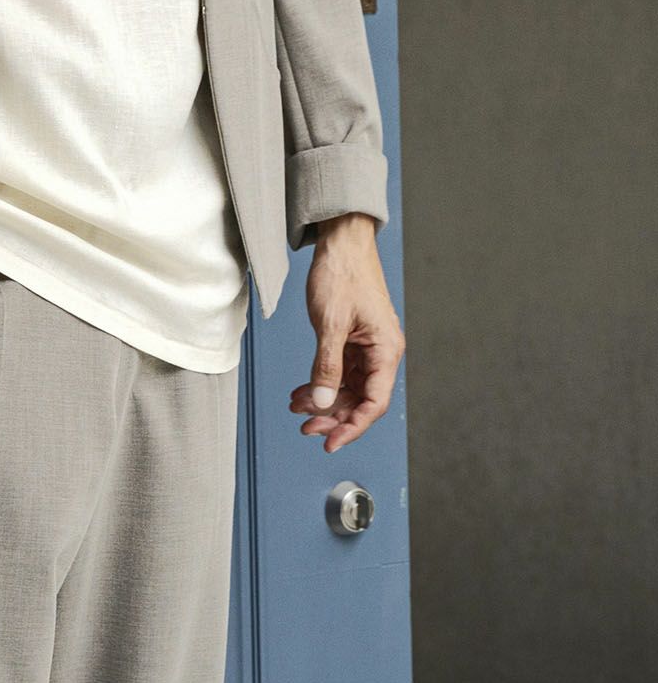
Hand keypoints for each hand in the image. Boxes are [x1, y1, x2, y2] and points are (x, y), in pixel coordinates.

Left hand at [290, 212, 403, 453]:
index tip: (330, 442)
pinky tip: (302, 390)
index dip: (352, 427)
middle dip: (333, 415)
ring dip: (323, 399)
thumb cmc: (342, 273)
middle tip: (306, 427)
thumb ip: (326, 367)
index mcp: (386, 350)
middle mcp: (381, 351)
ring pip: (349, 387)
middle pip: (361, 399)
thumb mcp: (330, 324)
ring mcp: (368, 345)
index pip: (374, 403)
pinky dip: (321, 380)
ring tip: (296, 406)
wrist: (340, 240)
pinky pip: (340, 370)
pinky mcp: (354, 338)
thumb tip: (321, 403)